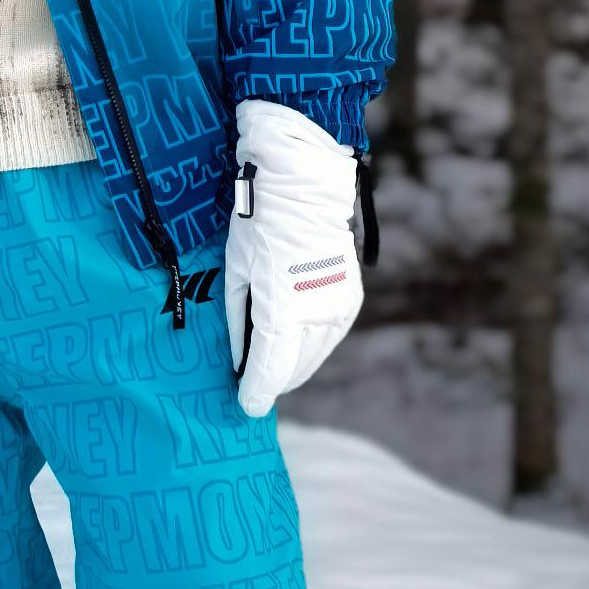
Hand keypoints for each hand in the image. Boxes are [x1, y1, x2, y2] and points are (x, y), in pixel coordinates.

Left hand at [225, 98, 364, 416]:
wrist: (305, 181)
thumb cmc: (258, 222)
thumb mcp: (236, 271)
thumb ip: (239, 321)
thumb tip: (239, 357)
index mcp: (283, 312)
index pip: (270, 372)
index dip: (255, 393)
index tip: (245, 406)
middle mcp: (317, 316)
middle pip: (294, 370)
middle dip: (272, 380)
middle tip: (250, 382)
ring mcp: (339, 307)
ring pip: (314, 357)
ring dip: (292, 365)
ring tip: (269, 362)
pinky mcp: (351, 299)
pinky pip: (328, 337)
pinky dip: (310, 345)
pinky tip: (293, 340)